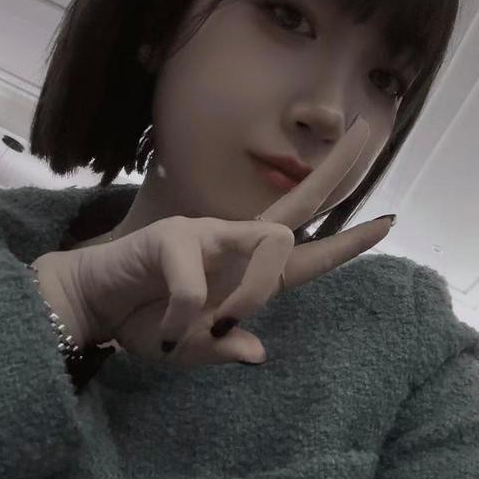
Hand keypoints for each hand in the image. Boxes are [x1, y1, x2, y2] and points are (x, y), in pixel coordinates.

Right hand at [34, 114, 393, 366]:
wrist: (91, 307)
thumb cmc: (142, 321)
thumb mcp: (190, 348)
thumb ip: (223, 348)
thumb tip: (259, 352)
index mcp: (246, 270)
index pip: (307, 250)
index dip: (347, 241)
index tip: (388, 222)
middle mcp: (234, 242)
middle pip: (300, 201)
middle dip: (338, 168)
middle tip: (372, 126)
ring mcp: (207, 234)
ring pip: (270, 242)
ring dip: (253, 293)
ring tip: (213, 328)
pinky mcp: (173, 239)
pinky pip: (197, 286)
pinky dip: (184, 318)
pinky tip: (163, 330)